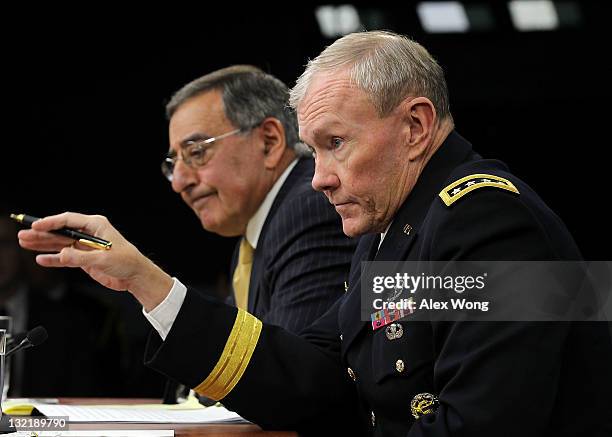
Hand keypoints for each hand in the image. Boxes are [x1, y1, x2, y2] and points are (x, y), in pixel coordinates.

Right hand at [18, 212, 172, 310]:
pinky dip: (53, 258)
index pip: (69, 220)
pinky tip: (41, 259)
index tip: (36, 226)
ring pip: (60, 243)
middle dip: (42, 233)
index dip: (51, 222)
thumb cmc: (127, 261)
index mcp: (96, 225)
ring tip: (25, 243)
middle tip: (23, 235)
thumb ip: (81, 257)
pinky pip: (64, 257)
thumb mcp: (104, 259)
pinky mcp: (84, 259)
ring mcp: (85, 246)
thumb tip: (62, 255)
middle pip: (60, 231)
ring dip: (43, 244)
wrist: (136, 276)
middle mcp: (89, 234)